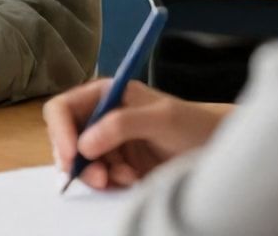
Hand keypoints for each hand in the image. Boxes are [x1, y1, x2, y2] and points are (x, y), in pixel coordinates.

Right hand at [43, 80, 224, 190]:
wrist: (216, 149)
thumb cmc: (193, 124)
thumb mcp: (161, 118)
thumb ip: (121, 125)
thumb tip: (84, 144)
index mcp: (104, 95)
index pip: (63, 108)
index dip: (60, 130)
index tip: (73, 155)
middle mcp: (100, 117)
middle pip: (66, 139)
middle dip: (78, 161)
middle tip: (99, 177)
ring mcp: (107, 142)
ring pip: (80, 162)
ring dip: (97, 174)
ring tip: (125, 177)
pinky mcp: (116, 165)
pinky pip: (98, 177)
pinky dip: (109, 183)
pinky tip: (131, 179)